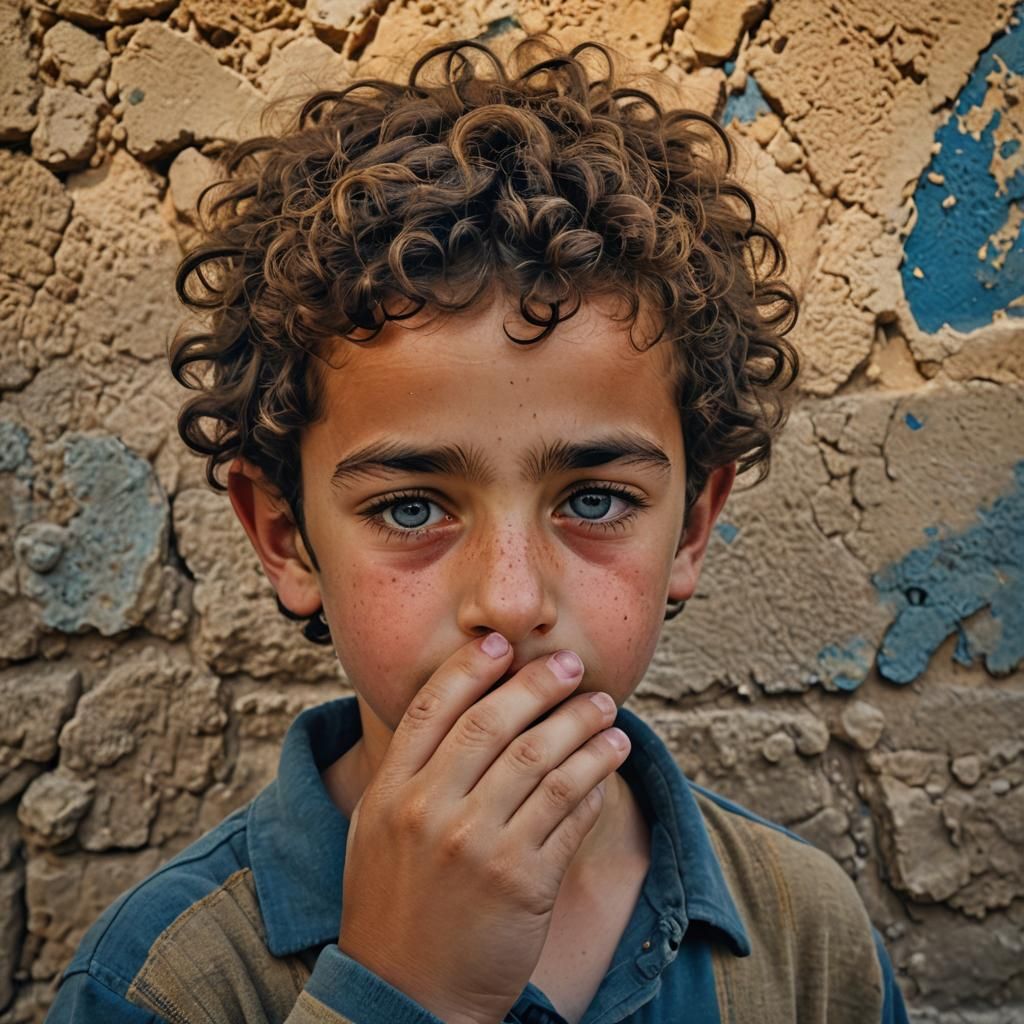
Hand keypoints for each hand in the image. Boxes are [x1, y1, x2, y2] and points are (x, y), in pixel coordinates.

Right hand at [337, 633, 630, 1023]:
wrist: (406, 996)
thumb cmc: (392, 906)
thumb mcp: (375, 830)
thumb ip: (408, 771)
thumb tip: (457, 711)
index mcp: (391, 792)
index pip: (434, 706)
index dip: (473, 666)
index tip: (504, 644)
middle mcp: (431, 811)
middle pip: (495, 722)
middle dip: (540, 684)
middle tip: (571, 665)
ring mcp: (479, 847)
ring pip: (542, 761)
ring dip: (582, 726)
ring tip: (605, 709)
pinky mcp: (524, 882)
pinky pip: (569, 812)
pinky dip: (593, 779)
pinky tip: (608, 759)